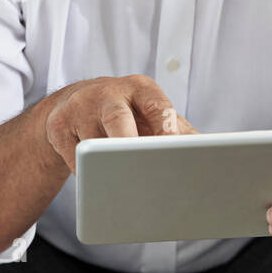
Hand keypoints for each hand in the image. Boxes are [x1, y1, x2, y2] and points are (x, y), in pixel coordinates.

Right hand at [43, 75, 194, 173]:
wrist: (75, 105)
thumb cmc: (128, 115)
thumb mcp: (154, 115)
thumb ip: (181, 134)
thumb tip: (214, 160)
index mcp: (140, 88)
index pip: (157, 105)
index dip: (166, 128)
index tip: (172, 151)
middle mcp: (108, 92)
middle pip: (117, 117)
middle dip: (126, 142)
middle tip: (139, 168)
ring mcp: (79, 107)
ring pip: (93, 143)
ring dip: (106, 165)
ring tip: (120, 184)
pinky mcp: (57, 125)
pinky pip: (73, 158)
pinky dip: (87, 172)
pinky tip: (96, 178)